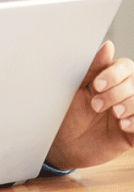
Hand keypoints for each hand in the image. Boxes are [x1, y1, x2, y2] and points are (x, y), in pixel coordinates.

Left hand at [47, 40, 133, 169]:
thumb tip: (108, 45)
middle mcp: (124, 94)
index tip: (95, 85)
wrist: (63, 146)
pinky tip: (123, 126)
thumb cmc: (67, 115)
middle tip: (96, 105)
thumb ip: (93, 69)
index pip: (126, 66)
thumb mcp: (76, 91)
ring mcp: (131, 112)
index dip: (114, 74)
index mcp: (110, 80)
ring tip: (114, 115)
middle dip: (118, 92)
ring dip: (130, 105)